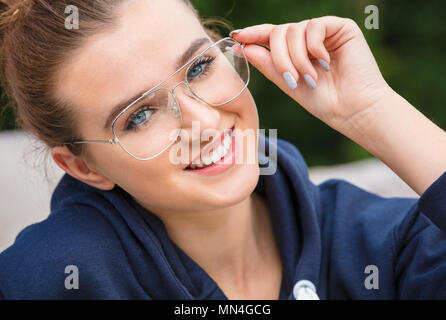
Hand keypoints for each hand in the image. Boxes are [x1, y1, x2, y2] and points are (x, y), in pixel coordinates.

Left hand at [231, 16, 393, 133]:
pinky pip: (315, 26)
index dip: (254, 34)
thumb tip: (244, 46)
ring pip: (294, 30)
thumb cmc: (323, 101)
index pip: (271, 36)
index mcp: (295, 51)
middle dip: (279, 57)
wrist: (353, 109)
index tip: (237, 37)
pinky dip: (314, 47)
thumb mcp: (288, 83)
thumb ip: (268, 65)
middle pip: (279, 33)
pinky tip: (324, 63)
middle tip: (290, 80)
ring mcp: (324, 32)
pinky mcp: (341, 27)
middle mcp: (308, 39)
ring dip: (297, 58)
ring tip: (310, 78)